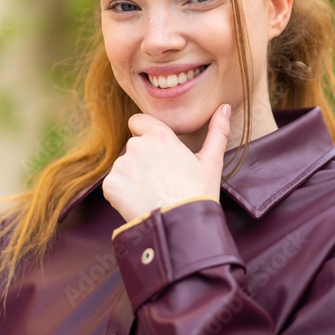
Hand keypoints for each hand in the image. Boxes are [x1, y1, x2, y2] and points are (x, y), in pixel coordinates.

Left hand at [103, 104, 231, 223]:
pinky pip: (113, 185)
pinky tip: (140, 202)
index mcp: (160, 136)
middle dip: (143, 159)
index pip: (138, 121)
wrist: (181, 227)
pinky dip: (122, 193)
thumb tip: (224, 107)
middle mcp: (137, 146)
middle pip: (133, 146)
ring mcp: (121, 166)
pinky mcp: (110, 185)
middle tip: (161, 180)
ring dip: (133, 176)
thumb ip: (217, 131)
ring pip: (123, 166)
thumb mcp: (211, 162)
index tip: (157, 152)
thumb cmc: (199, 194)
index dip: (146, 134)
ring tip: (153, 193)